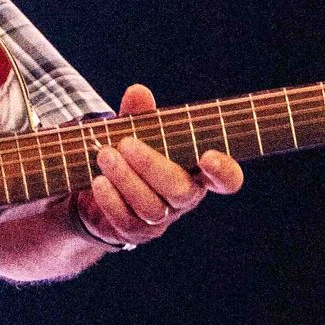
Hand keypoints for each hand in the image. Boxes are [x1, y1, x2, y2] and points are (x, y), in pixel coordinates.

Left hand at [78, 83, 241, 248]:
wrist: (100, 188)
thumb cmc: (130, 154)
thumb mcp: (135, 130)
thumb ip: (140, 114)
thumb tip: (138, 92)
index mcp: (197, 171)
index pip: (226, 179)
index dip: (224, 172)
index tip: (208, 156)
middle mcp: (185, 197)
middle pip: (180, 190)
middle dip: (152, 166)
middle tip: (125, 144)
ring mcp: (162, 218)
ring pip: (152, 208)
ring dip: (126, 180)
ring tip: (104, 155)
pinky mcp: (136, 232)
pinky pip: (127, 222)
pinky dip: (111, 200)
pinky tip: (98, 182)